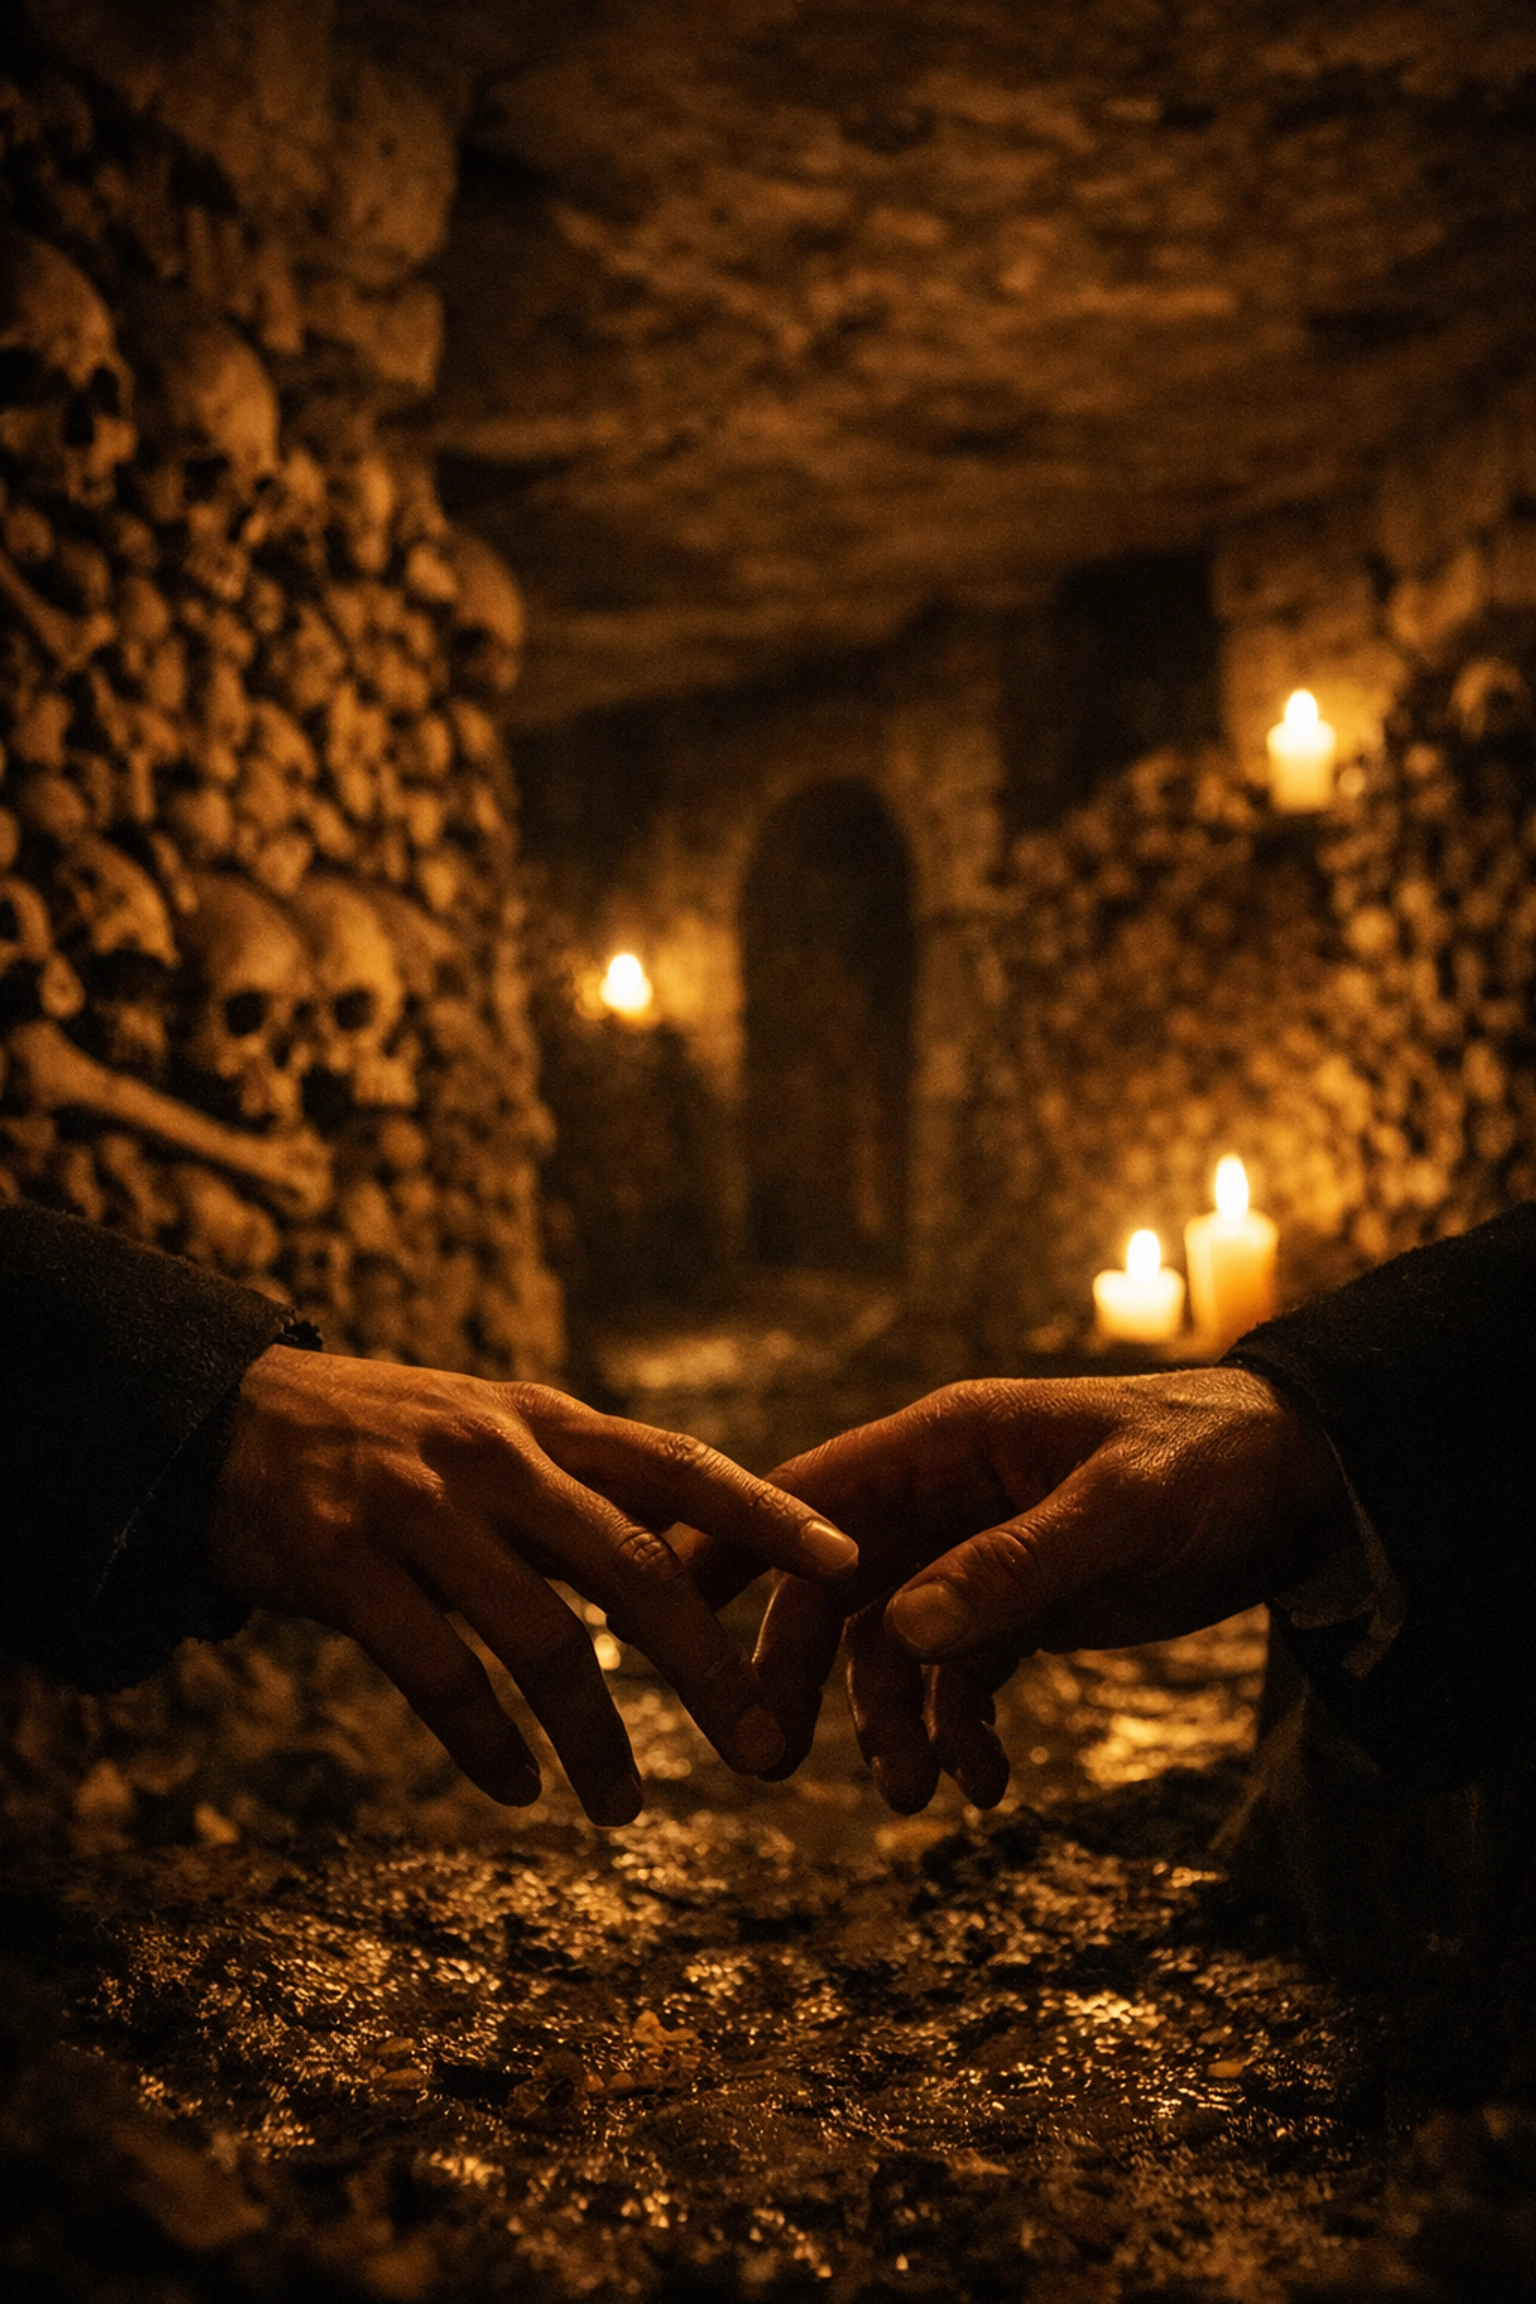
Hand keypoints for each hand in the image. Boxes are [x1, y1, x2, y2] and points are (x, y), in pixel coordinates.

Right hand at [209, 1346, 857, 1824]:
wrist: (223, 1417)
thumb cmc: (383, 1436)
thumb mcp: (488, 1429)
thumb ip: (577, 1484)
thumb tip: (693, 1555)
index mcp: (541, 1420)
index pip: (677, 1462)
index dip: (766, 1511)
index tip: (845, 1563)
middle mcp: (490, 1455)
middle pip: (631, 1565)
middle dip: (706, 1665)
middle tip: (761, 1747)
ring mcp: (415, 1509)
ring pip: (542, 1638)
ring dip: (596, 1737)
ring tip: (626, 1806)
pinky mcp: (342, 1567)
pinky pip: (436, 1677)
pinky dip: (487, 1745)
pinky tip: (520, 1789)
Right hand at [741, 1370, 1353, 1812]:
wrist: (1295, 1487)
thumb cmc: (1205, 1463)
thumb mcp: (1116, 1511)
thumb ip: (1013, 1567)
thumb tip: (904, 1632)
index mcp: (944, 1443)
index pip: (810, 1493)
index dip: (735, 1549)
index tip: (668, 1611)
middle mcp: (940, 1498)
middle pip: (831, 1585)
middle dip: (799, 1670)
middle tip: (769, 1757)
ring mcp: (974, 1556)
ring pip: (890, 1647)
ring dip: (890, 1722)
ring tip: (915, 1796)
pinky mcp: (1016, 1607)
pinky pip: (957, 1677)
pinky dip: (959, 1732)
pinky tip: (986, 1781)